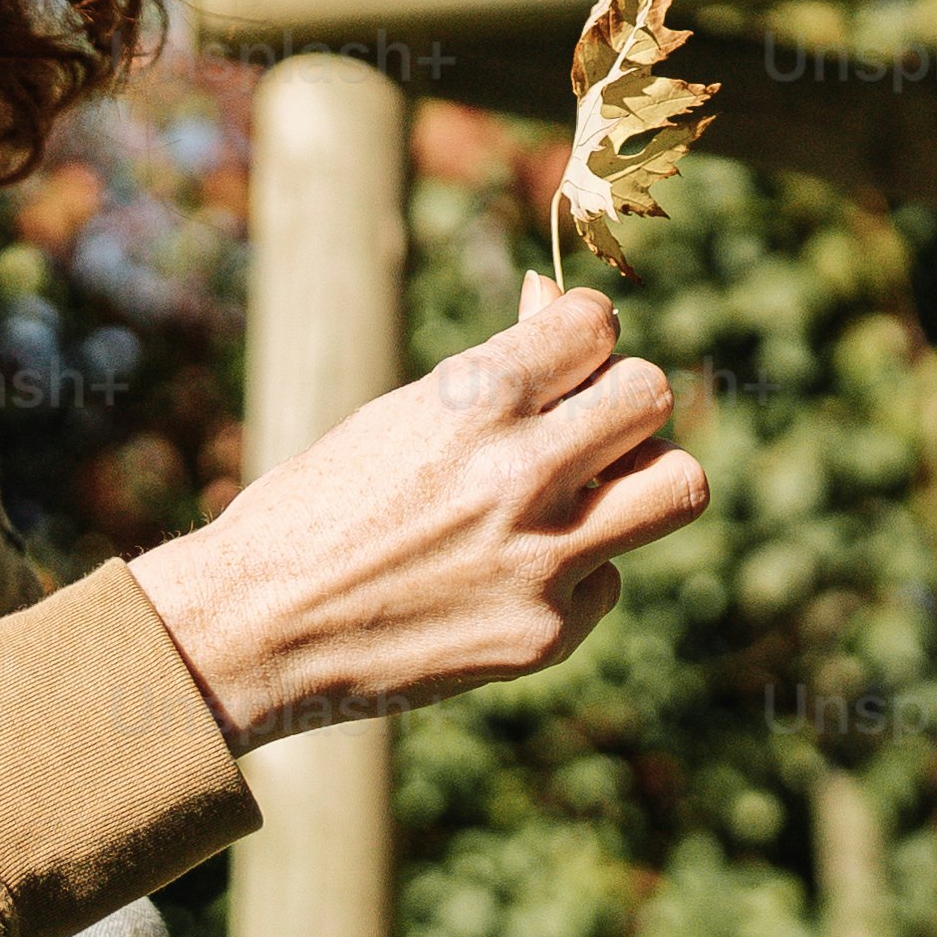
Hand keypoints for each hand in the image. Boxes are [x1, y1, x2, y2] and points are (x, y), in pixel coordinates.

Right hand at [128, 278, 709, 746]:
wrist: (257, 628)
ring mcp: (543, 559)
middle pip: (652, 395)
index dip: (580, 340)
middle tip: (582, 429)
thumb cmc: (321, 506)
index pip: (598, 325)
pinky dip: (575, 574)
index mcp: (475, 398)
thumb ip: (495, 370)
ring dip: (642, 479)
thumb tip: (556, 302)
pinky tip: (509, 579)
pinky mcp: (546, 634)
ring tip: (587, 494)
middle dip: (622, 402)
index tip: (560, 364)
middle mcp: (522, 472)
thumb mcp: (402, 415)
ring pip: (679, 487)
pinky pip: (610, 579)